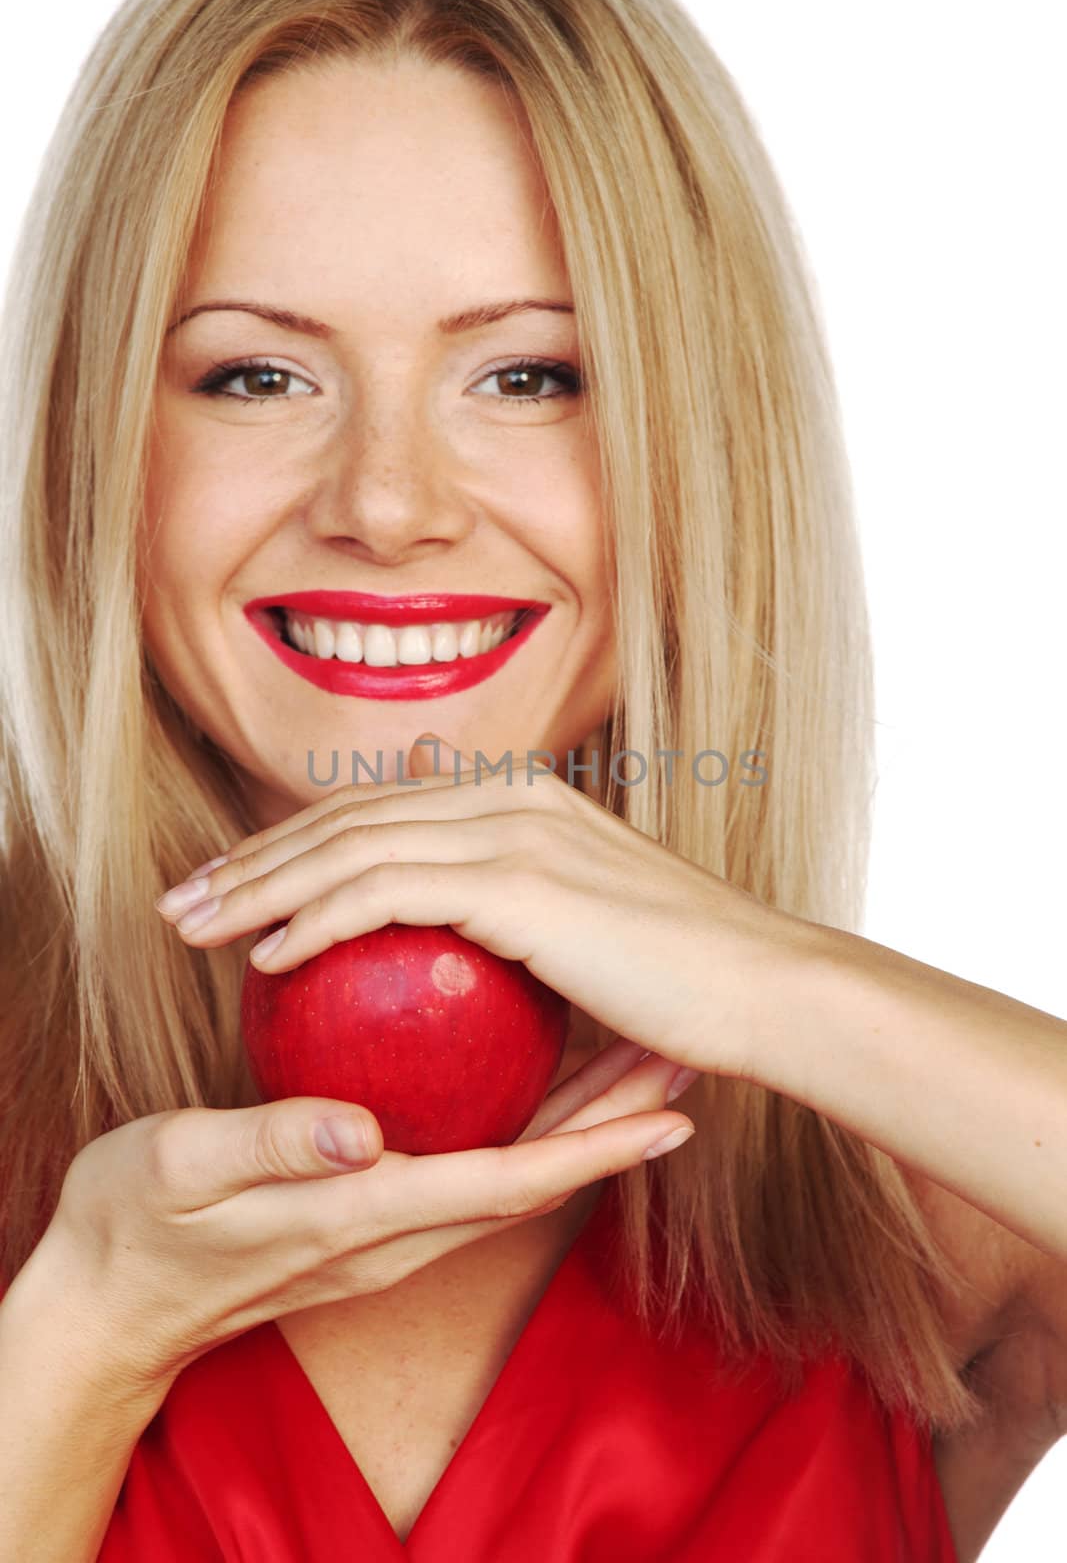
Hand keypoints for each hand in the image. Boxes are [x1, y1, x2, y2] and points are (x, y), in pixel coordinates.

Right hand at [17, 1042, 694, 1395]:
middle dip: (618, 1126)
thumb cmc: (137, 1226)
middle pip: (536, 1174)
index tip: (670, 1116)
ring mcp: (388, 1220)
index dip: (595, 1148)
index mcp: (364, 1215)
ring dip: (584, 1117)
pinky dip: (521, 1116)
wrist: (113, 1296)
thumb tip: (361, 1130)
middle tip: (687, 1059)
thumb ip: (269, 1148)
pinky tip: (535, 1064)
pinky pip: (469, 1159)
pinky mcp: (372, 1204)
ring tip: (644, 1053)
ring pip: (512, 1166)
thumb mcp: (180, 1171)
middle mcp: (396, 1225)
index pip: (505, 1181)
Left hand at [156, 731, 816, 1074]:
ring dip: (259, 885)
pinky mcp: (517, 877)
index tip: (235, 887)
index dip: (293, 841)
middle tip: (184, 903)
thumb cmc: (680, 986)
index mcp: (519, 797)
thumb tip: (452, 966)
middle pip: (343, 815)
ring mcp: (512, 828)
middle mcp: (508, 793)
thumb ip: (511, 932)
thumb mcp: (586, 941)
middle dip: (251, 856)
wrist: (762, 988)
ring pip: (347, 845)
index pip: (377, 808)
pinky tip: (270, 958)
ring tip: (195, 929)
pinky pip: (385, 891)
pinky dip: (318, 920)